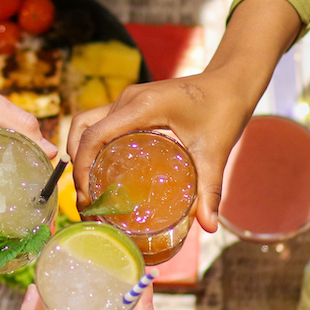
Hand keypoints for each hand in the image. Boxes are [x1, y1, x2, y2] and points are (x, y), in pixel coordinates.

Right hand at [68, 68, 253, 233]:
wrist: (232, 82)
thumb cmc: (225, 110)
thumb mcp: (215, 151)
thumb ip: (209, 189)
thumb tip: (208, 227)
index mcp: (141, 107)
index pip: (93, 135)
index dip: (82, 167)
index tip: (87, 197)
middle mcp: (128, 100)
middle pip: (82, 128)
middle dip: (77, 164)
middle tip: (86, 198)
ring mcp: (128, 99)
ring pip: (87, 123)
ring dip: (81, 153)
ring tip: (89, 187)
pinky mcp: (133, 103)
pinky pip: (102, 122)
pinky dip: (93, 145)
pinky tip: (104, 170)